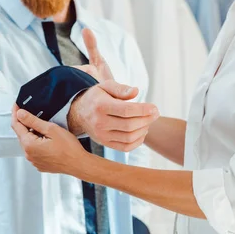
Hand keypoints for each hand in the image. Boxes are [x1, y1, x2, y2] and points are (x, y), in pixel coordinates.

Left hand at [11, 105, 85, 174]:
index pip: (16, 125)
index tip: (16, 105)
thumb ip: (33, 121)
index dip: (15, 113)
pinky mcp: (39, 164)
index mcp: (29, 145)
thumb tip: (20, 114)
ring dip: (30, 133)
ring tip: (39, 125)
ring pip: (27, 143)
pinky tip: (45, 138)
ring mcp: (34, 161)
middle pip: (21, 134)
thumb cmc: (69, 149)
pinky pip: (33, 151)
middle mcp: (28, 155)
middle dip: (23, 123)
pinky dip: (35, 143)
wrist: (79, 164)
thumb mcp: (51, 129)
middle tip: (28, 112)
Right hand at [67, 28, 158, 151]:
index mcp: (101, 106)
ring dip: (143, 130)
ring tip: (148, 121)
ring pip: (129, 137)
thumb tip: (136, 91)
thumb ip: (121, 89)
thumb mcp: (105, 86)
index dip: (143, 110)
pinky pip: (125, 147)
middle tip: (155, 114)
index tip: (155, 108)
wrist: (79, 113)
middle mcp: (100, 123)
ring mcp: (102, 135)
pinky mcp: (105, 143)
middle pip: (129, 125)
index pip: (126, 110)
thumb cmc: (97, 97)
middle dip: (146, 120)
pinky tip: (142, 132)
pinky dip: (137, 142)